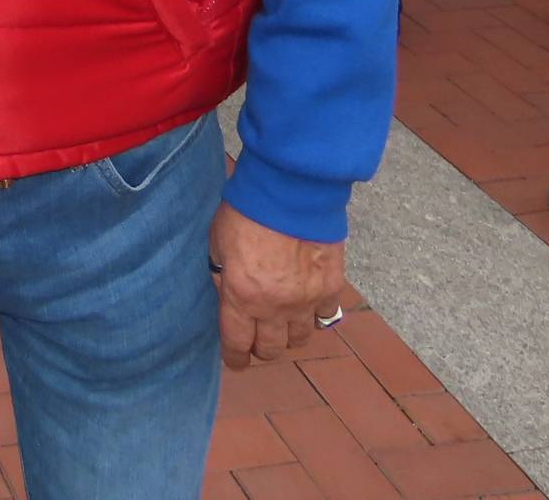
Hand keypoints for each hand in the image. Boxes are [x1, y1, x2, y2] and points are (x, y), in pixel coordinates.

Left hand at [210, 203, 345, 366]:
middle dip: (261, 348)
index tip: (236, 360)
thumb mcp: (217, 244)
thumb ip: (222, 276)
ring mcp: (306, 300)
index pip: (237, 345)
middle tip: (258, 337)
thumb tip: (228, 296)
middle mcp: (275, 307)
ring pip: (300, 340)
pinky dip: (316, 315)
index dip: (235, 358)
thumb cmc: (247, 211)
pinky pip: (325, 317)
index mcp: (241, 297)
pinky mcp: (330, 287)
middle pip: (271, 349)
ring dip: (289, 335)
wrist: (290, 189)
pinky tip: (308, 304)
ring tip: (283, 322)